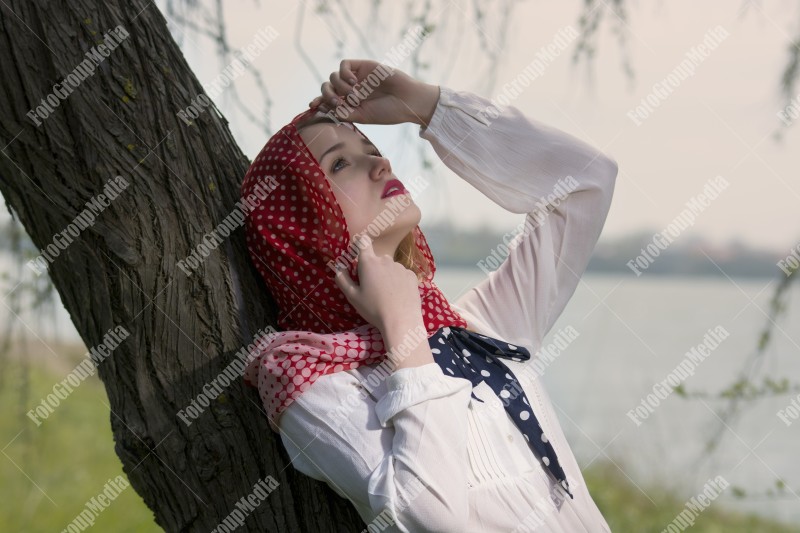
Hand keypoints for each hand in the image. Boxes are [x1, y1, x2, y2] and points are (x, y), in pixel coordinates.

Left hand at [308, 59, 439, 126]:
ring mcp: (356, 78)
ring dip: (340, 88)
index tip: (313, 106)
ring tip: (356, 96)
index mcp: (350, 104)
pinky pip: (343, 65)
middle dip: (327, 95)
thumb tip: (326, 107)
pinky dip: (344, 74)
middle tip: (337, 102)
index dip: (318, 101)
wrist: (406, 100)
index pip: (328, 100)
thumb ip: (343, 113)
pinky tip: (354, 82)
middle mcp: (351, 90)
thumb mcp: (362, 117)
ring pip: (333, 77)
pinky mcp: (363, 66)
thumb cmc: (388, 112)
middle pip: (327, 87)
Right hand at [333, 235, 421, 333]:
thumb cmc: (373, 309)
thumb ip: (342, 279)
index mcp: (369, 263)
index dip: (360, 244)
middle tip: (372, 288)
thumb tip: (338, 266)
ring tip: (386, 295)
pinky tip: (398, 295)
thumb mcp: (352, 296)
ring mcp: (400, 267)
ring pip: (390, 267)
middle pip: (376, 259)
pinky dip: (398, 281)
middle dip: (373, 269)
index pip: (363, 242)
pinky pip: (401, 274)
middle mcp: (386, 260)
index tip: (358, 253)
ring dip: (386, 275)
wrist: (401, 321)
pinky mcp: (411, 275)